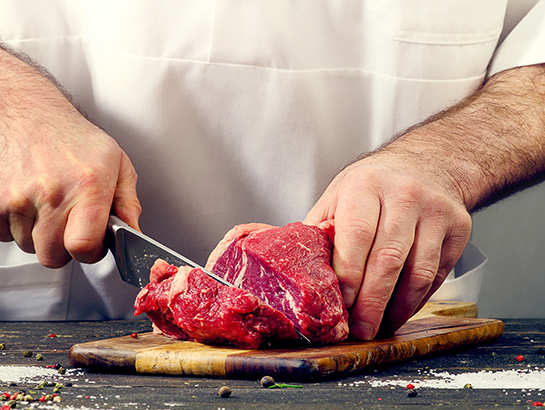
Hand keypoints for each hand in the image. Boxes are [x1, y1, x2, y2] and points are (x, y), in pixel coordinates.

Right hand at [0, 47, 140, 267]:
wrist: (28, 113)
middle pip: (54, 256)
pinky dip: (17, 225)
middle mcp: (51, 192)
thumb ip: (128, 203)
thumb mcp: (116, 163)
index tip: (92, 244)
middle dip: (65, 247)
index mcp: (87, 186)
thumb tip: (133, 234)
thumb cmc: (73, 137)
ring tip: (49, 204)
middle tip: (70, 223)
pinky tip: (30, 202)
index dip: (90, 252)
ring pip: (29, 246)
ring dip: (40, 234)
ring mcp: (17, 197)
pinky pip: (5, 234)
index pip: (82, 246)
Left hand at [304, 152, 471, 339]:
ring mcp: (435, 211)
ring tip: (380, 325)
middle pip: (388, 258)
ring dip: (397, 308)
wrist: (427, 164)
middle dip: (372, 302)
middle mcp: (403, 195)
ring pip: (419, 272)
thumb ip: (321, 231)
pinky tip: (400, 310)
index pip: (357, 233)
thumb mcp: (339, 195)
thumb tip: (299, 274)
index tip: (340, 303)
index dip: (349, 273)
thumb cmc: (373, 185)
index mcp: (364, 185)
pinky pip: (437, 275)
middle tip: (360, 329)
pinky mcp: (458, 227)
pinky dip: (418, 300)